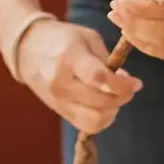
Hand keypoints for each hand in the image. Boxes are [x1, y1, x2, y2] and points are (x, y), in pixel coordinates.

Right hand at [17, 18, 140, 134]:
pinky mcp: (60, 112)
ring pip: (95, 121)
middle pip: (100, 103)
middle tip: (129, 88)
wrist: (27, 49)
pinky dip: (101, 119)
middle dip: (122, 97)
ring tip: (115, 96)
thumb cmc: (62, 39)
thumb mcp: (87, 38)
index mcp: (69, 59)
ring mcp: (58, 101)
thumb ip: (108, 60)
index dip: (122, 85)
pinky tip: (104, 105)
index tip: (136, 83)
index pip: (99, 79)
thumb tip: (127, 82)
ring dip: (112, 111)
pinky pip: (87, 125)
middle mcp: (61, 84)